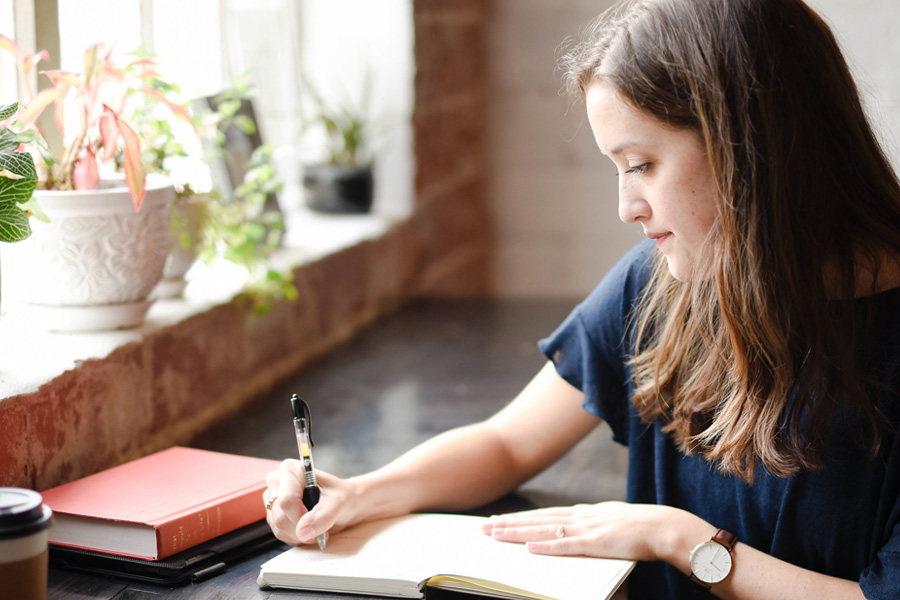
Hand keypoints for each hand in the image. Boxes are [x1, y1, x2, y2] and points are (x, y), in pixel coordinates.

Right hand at [263, 459, 356, 545]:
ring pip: (279, 527)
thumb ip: (323, 516)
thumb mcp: (339, 502)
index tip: (317, 521)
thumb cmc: (342, 496)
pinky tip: (309, 529)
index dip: (301, 517)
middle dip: (302, 528)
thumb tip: (303, 531)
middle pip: (280, 516)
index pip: (287, 500)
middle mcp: (277, 481)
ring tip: (317, 526)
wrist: (344, 503)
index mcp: (290, 470)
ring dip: (300, 534)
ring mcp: (272, 498)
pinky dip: (297, 537)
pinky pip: (280, 533)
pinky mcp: (273, 513)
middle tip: (322, 526)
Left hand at [482, 501, 685, 561]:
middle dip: (509, 523)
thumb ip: (593, 527)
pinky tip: (528, 547)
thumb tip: (579, 533)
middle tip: (484, 527)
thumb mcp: (612, 522)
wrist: (663, 527)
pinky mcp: (595, 543)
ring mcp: (586, 529)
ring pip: (544, 529)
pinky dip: (545, 546)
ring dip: (518, 532)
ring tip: (495, 534)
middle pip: (537, 519)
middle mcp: (580, 517)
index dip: (521, 518)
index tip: (500, 520)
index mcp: (585, 513)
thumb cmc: (641, 529)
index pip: (545, 514)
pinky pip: (565, 546)